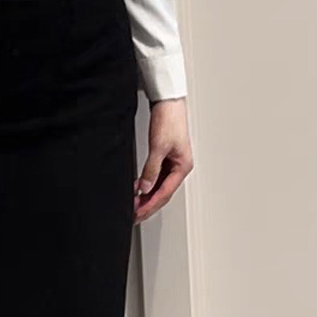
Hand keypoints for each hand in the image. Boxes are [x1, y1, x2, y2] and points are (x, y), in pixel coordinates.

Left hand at [133, 97, 192, 223]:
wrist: (168, 101)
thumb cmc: (169, 119)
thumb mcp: (158, 147)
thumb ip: (151, 169)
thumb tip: (144, 187)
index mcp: (183, 166)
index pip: (164, 193)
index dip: (150, 205)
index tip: (138, 214)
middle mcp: (179, 166)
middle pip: (163, 192)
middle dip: (148, 205)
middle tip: (134, 214)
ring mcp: (173, 162)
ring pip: (159, 186)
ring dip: (147, 196)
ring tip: (134, 205)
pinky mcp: (165, 155)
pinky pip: (156, 176)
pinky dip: (147, 184)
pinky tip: (137, 189)